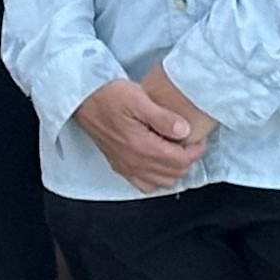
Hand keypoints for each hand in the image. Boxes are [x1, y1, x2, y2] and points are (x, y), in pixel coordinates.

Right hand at [73, 73, 209, 194]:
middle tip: (189, 141)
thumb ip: (162, 117)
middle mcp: (134, 162)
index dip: (195, 150)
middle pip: (174, 173)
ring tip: (176, 150)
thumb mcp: (137, 98)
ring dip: (173, 169)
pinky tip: (157, 163)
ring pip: (161, 182)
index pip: (180, 161)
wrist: (81, 97)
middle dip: (187, 159)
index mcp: (142, 147)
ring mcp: (125, 166)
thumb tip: (184, 131)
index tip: (199, 137)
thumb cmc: (106, 94)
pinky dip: (156, 178)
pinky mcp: (118, 165)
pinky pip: (143, 184)